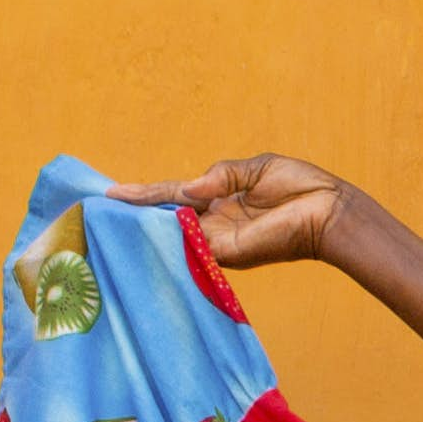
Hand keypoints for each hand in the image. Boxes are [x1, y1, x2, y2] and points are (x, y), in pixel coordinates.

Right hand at [108, 153, 380, 271]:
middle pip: (162, 218)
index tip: (110, 192)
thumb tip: (188, 188)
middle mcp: (212, 223)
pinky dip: (165, 238)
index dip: (143, 194)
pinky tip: (137, 231)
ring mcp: (216, 240)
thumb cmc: (301, 187)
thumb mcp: (255, 168)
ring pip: (169, 234)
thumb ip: (219, 175)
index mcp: (217, 200)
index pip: (171, 196)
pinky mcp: (227, 253)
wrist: (330, 209)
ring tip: (102, 218)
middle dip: (131, 214)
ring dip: (139, 227)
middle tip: (92, 210)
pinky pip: (189, 246)